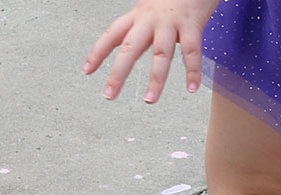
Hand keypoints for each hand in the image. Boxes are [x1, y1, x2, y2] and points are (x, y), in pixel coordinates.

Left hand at [83, 0, 219, 102]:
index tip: (87, 70)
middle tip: (109, 95)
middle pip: (130, 48)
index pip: (112, 34)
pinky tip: (192, 88)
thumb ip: (143, 25)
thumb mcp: (151, 6)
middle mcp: (151, 19)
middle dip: (118, 73)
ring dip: (156, 80)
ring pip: (161, 54)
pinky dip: (193, 71)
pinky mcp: (192, 23)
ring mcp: (171, 22)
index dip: (98, 52)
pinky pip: (192, 51)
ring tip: (149, 100)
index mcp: (138, 15)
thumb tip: (134, 45)